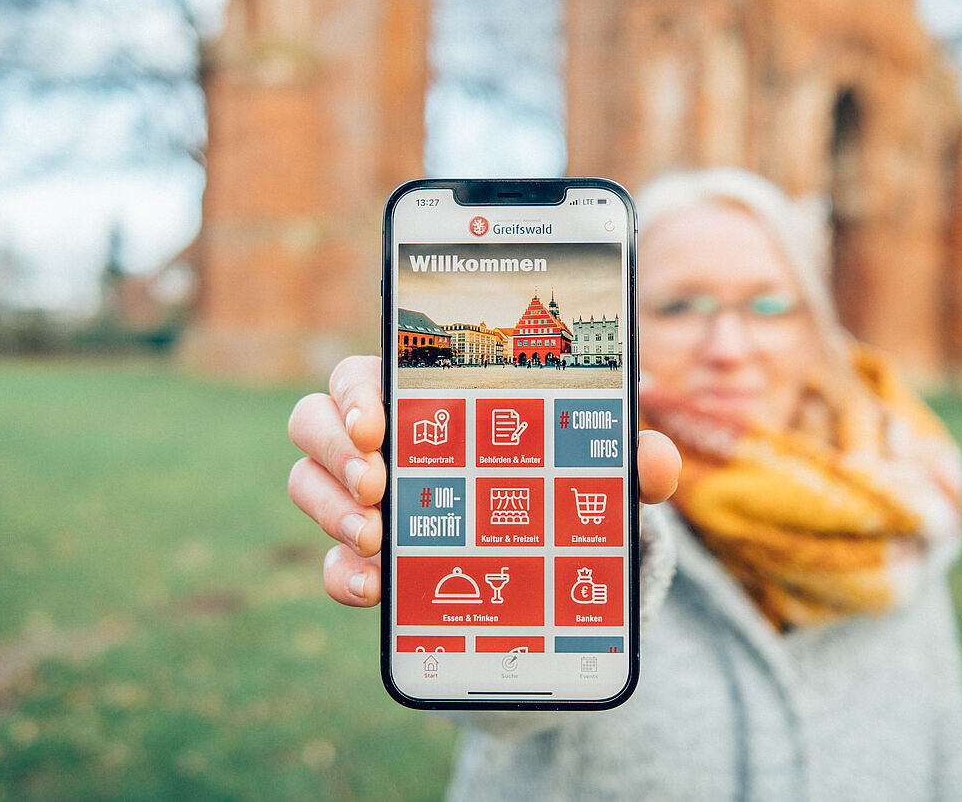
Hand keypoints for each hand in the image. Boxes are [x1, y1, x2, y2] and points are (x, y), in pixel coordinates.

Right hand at [288, 355, 681, 607]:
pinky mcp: (366, 557)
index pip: (361, 373)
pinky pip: (329, 561)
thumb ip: (627, 456)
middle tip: (378, 482)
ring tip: (377, 536)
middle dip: (334, 448)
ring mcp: (363, 500)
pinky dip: (341, 573)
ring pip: (305, 482)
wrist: (548, 555)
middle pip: (312, 420)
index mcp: (420, 399)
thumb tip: (655, 461)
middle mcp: (378, 443)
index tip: (378, 422)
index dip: (354, 391)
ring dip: (330, 507)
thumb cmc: (557, 480)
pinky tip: (376, 587)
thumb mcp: (595, 466)